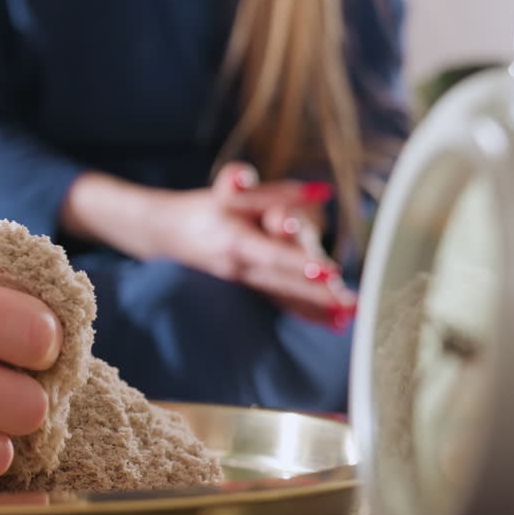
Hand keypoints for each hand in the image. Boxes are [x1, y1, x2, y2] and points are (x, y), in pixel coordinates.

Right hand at [218, 163, 356, 329]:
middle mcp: (240, 267)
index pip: (271, 253)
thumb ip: (271, 193)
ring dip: (318, 308)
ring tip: (349, 318)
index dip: (299, 263)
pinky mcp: (250, 286)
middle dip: (317, 294)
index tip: (328, 273)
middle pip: (285, 281)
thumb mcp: (229, 192)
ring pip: (285, 295)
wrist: (164, 234)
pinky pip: (281, 301)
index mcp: (234, 241)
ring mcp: (244, 281)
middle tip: (349, 305)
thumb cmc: (202, 208)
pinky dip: (307, 312)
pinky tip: (335, 322)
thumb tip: (322, 192)